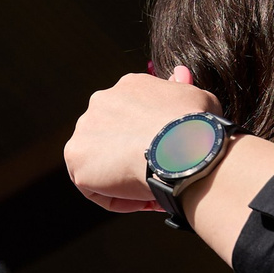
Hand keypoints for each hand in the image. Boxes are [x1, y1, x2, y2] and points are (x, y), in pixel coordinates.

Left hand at [64, 68, 223, 213]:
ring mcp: (84, 129)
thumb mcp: (196, 97)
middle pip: (111, 138)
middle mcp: (101, 102)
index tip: (164, 154)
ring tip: (154, 189)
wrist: (182, 148)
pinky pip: (94, 187)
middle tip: (157, 173)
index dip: (148, 139)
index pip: (130, 115)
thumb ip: (180, 89)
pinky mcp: (76, 158)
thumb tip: (178, 75)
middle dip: (131, 158)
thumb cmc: (198, 125)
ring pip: (101, 164)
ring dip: (124, 180)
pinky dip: (118, 197)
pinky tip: (144, 197)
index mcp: (128, 86)